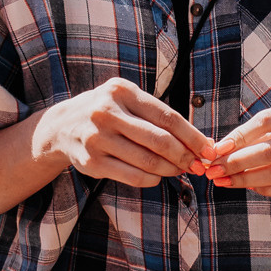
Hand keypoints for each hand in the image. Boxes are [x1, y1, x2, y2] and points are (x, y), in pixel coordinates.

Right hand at [34, 77, 218, 187]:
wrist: (62, 126)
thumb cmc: (107, 112)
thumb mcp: (127, 99)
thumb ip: (157, 115)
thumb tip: (198, 141)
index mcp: (121, 92)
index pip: (167, 116)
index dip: (192, 136)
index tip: (209, 149)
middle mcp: (107, 112)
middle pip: (159, 140)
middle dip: (184, 156)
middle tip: (198, 165)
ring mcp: (97, 138)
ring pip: (146, 161)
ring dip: (170, 170)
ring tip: (181, 170)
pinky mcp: (91, 161)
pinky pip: (131, 175)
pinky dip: (151, 179)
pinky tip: (158, 177)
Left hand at [203, 100, 270, 199]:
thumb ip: (261, 133)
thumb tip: (221, 149)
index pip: (269, 119)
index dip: (241, 134)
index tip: (218, 149)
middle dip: (239, 162)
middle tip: (215, 170)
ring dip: (248, 179)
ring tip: (227, 181)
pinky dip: (268, 190)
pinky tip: (251, 187)